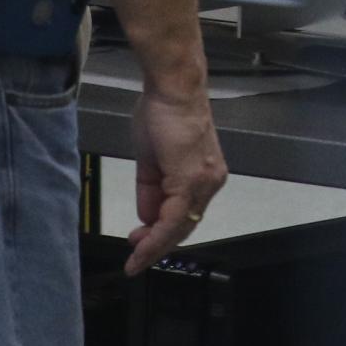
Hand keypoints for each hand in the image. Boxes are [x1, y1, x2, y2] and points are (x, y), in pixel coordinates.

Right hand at [126, 87, 227, 274]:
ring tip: (135, 255)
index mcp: (205, 175)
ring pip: (180, 225)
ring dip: (154, 245)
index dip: (163, 234)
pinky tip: (141, 246)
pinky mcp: (192, 179)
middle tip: (136, 254)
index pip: (185, 215)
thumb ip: (151, 191)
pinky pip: (173, 218)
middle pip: (185, 225)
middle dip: (157, 244)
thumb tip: (147, 217)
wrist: (171, 90)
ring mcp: (204, 181)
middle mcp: (211, 181)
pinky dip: (156, 236)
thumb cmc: (162, 114)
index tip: (142, 246)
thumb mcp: (151, 161)